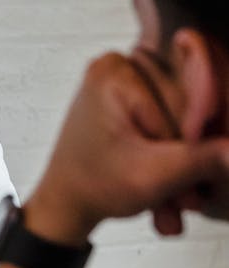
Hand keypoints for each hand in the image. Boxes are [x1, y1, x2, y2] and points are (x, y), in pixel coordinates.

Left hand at [25, 52, 228, 244]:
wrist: (66, 202)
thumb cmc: (92, 186)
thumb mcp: (154, 177)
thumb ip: (202, 159)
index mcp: (115, 72)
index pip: (183, 102)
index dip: (190, 147)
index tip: (193, 183)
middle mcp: (117, 65)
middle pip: (183, 108)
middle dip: (185, 158)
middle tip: (184, 199)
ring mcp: (122, 77)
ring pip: (180, 116)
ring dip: (180, 160)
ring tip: (173, 200)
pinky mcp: (129, 93)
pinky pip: (168, 116)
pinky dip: (169, 151)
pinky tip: (167, 183)